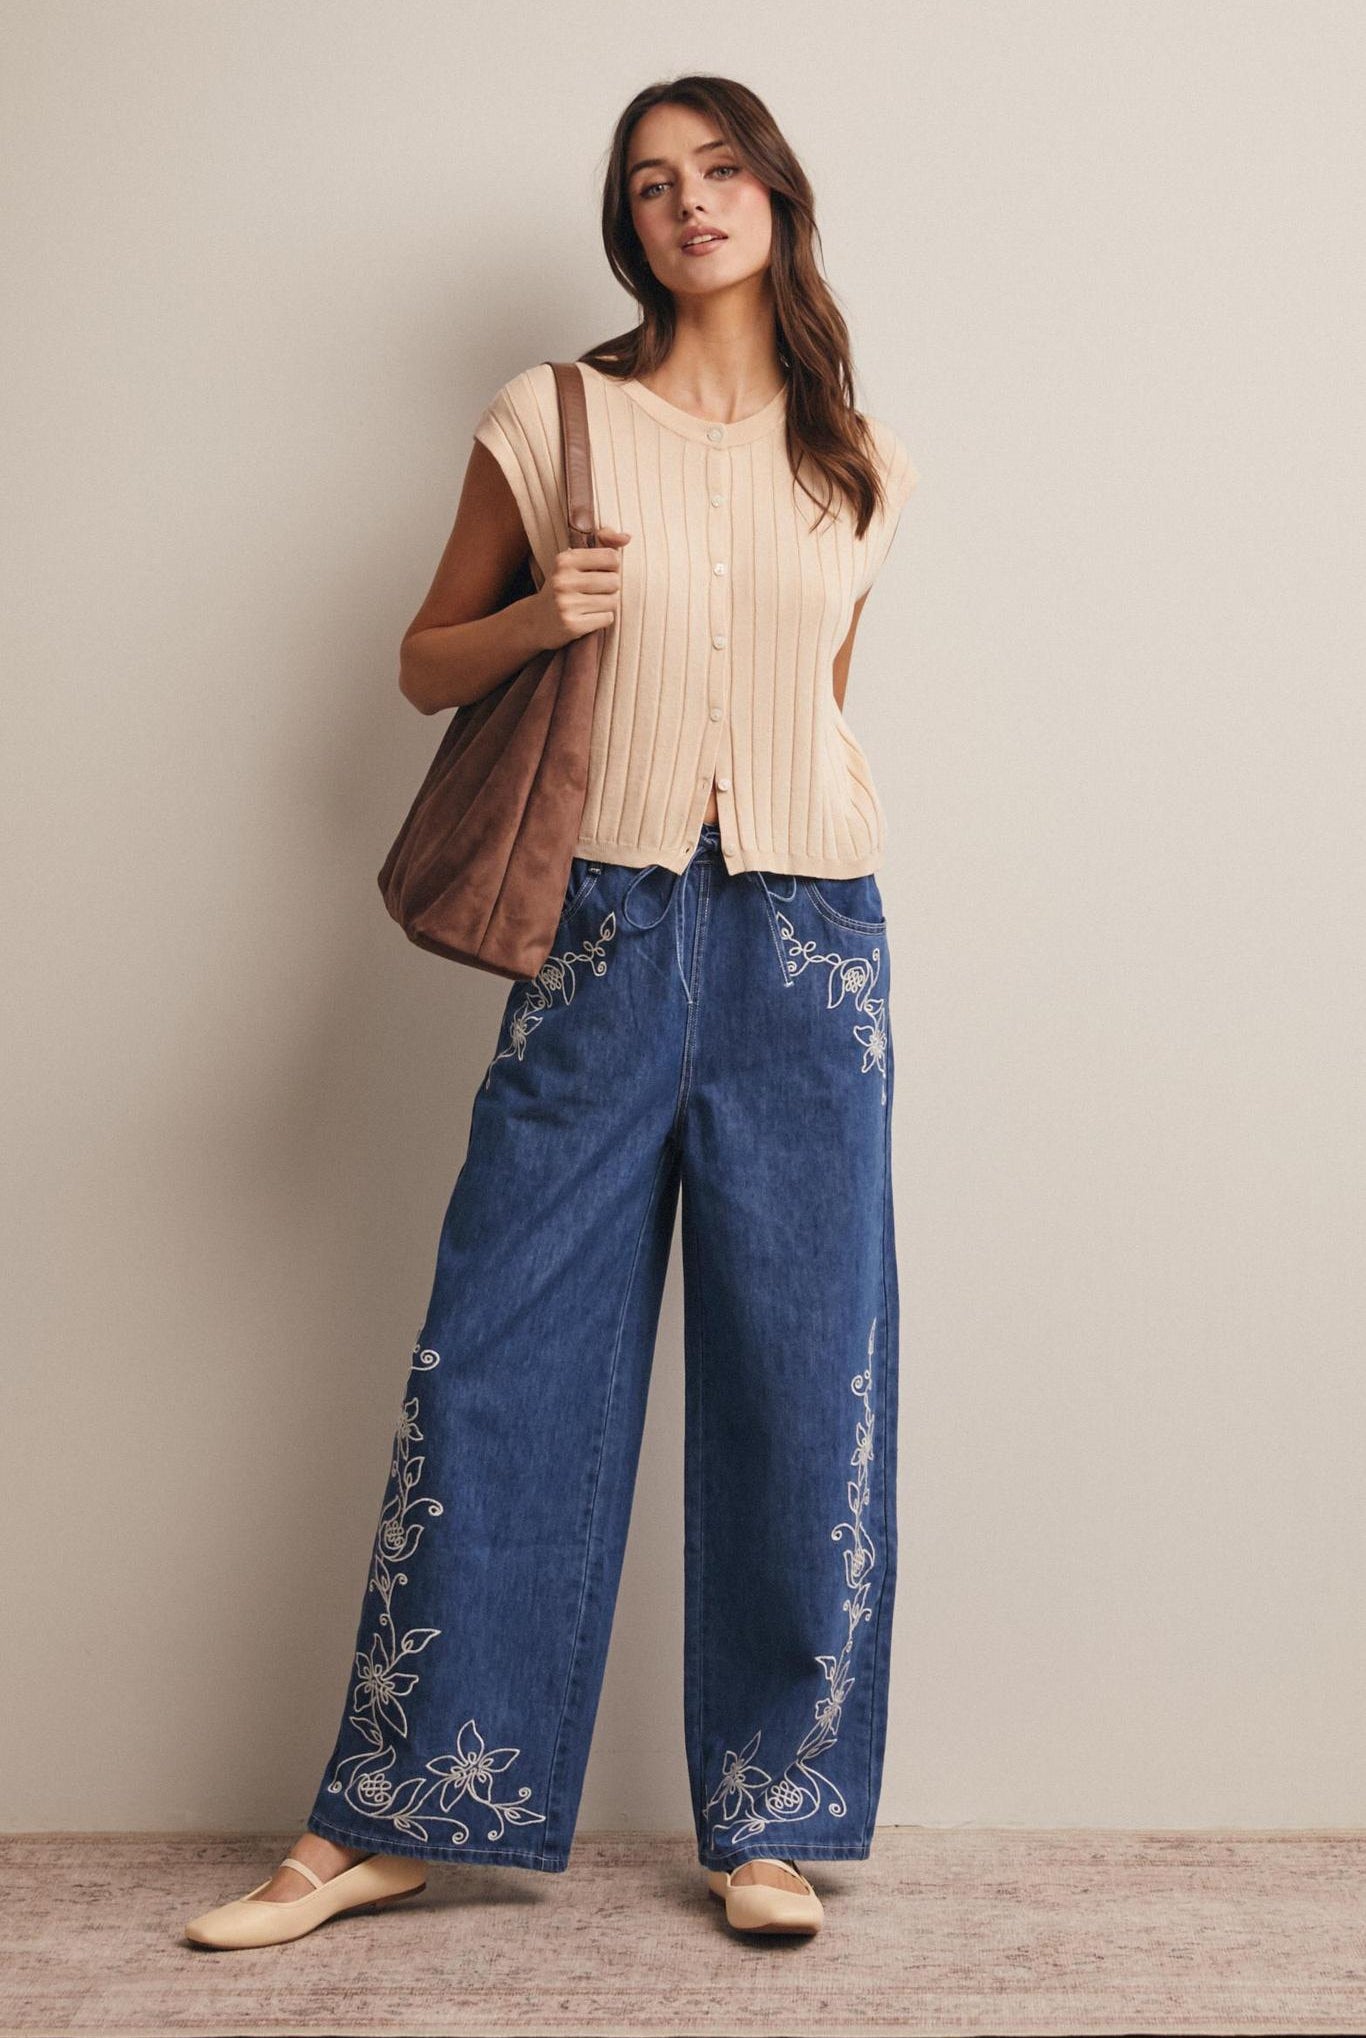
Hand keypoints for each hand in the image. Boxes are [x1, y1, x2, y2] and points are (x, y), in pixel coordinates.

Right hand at [531, 528, 630, 649]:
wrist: (535, 620)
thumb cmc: (563, 586)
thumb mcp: (575, 560)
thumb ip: (602, 541)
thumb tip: (627, 537)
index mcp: (565, 560)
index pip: (611, 557)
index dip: (613, 567)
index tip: (601, 572)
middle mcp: (563, 580)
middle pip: (614, 581)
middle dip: (611, 588)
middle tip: (594, 592)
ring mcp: (566, 604)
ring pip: (613, 601)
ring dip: (608, 604)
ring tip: (591, 605)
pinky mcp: (572, 625)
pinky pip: (607, 618)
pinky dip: (602, 619)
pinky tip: (588, 617)